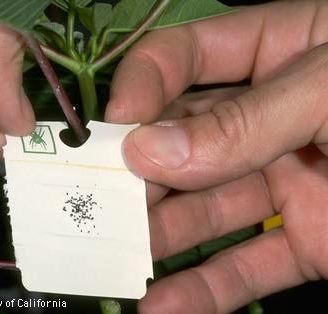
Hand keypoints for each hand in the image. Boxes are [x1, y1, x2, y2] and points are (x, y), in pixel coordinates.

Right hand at [106, 1, 327, 312]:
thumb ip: (247, 120)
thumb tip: (149, 149)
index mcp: (280, 51)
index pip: (183, 56)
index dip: (142, 87)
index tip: (114, 130)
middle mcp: (268, 116)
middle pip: (179, 140)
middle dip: (135, 173)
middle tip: (96, 205)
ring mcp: (284, 179)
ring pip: (204, 207)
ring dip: (159, 237)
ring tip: (116, 261)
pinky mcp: (307, 239)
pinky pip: (247, 264)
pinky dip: (205, 289)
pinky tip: (163, 308)